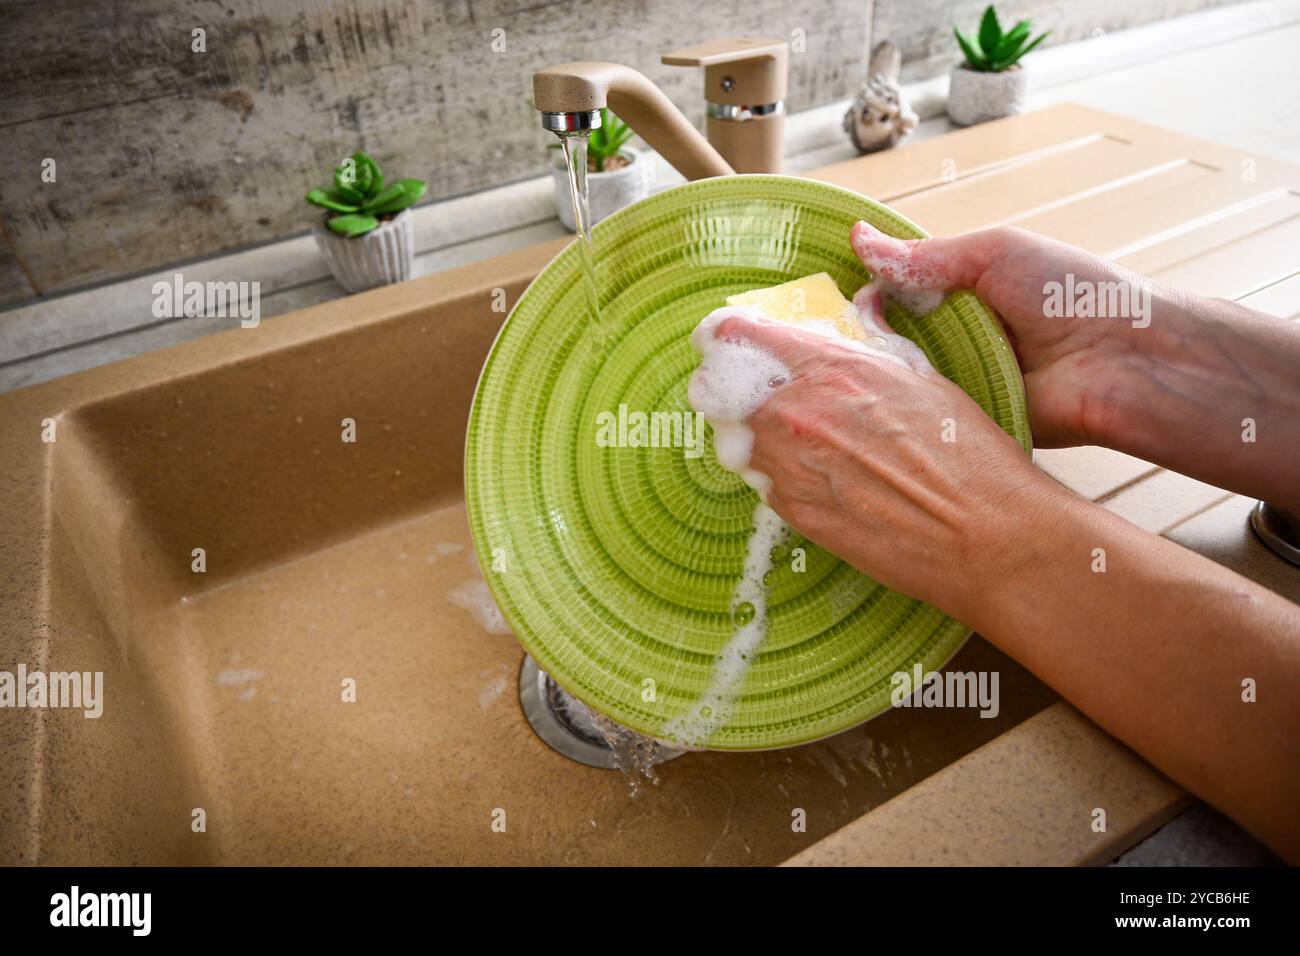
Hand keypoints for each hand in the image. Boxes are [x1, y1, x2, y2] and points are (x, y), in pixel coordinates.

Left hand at [709, 311, 1063, 621]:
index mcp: (828, 368)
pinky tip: (814, 477)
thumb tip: (864, 308)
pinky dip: (773, 474)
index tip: (721, 338)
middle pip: (721, 389)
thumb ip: (877, 344)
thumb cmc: (967, 454)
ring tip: (792, 443)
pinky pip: (760, 481)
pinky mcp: (792, 513)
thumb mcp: (923, 378)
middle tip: (756, 395)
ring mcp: (787, 467)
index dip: (724, 333)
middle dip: (734, 388)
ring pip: (733, 438)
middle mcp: (795, 414)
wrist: (984, 533)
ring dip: (749, 434)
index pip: (740, 335)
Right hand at [851, 221, 1299, 509]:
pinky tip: (861, 410)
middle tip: (811, 344)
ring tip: (825, 378)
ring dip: (871, 377)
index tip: (820, 301)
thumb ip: (925, 256)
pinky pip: (922, 417)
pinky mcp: (965, 425)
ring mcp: (958, 385)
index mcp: (961, 296)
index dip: (859, 297)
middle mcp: (954, 341)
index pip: (892, 296)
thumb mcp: (994, 255)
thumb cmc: (1072, 295)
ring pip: (896, 382)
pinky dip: (899, 413)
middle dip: (855, 340)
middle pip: (886, 341)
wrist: (1123, 364)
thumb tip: (858, 240)